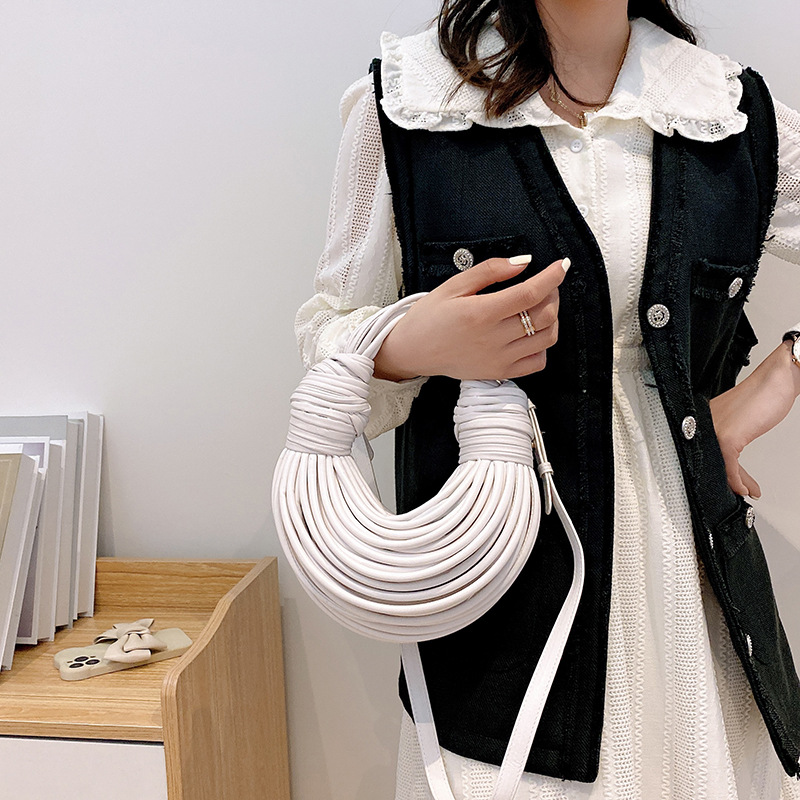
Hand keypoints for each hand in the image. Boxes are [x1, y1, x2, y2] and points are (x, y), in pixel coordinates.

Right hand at [373, 255, 569, 381]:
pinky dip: (543, 345)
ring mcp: (498, 358)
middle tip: (546, 284)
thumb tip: (522, 263)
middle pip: (544, 314)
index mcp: (481, 313)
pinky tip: (532, 333)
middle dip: (553, 294)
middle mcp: (493, 338)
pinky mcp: (500, 372)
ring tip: (540, 307)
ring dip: (552, 319)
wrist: (413, 351)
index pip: (531, 293)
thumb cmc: (429, 318)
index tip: (560, 266)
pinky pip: (537, 362)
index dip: (552, 277)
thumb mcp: (453, 285)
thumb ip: (490, 271)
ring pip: (547, 338)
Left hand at [709, 341, 799, 496]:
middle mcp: (707, 422)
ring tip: (748, 490)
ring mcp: (715, 429)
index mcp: (708, 416)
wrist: (779, 378)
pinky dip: (736, 479)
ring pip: (719, 463)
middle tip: (742, 489)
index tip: (733, 481)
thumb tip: (733, 457)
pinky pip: (728, 465)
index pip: (710, 449)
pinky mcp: (727, 436)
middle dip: (730, 478)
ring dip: (735, 482)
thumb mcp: (745, 419)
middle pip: (713, 458)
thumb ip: (736, 435)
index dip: (723, 468)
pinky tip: (744, 488)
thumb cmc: (765, 393)